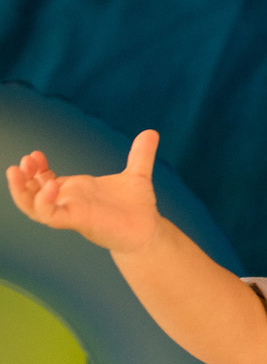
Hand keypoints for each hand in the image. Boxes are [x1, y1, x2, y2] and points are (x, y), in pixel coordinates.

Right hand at [6, 129, 161, 253]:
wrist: (149, 230)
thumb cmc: (137, 207)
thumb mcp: (138, 175)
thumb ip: (140, 154)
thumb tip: (151, 132)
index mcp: (77, 190)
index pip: (44, 179)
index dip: (36, 168)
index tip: (36, 154)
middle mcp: (70, 201)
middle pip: (32, 192)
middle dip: (23, 177)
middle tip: (24, 161)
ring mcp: (71, 212)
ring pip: (33, 206)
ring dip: (21, 191)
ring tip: (18, 171)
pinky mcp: (78, 222)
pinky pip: (51, 215)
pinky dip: (44, 201)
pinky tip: (51, 185)